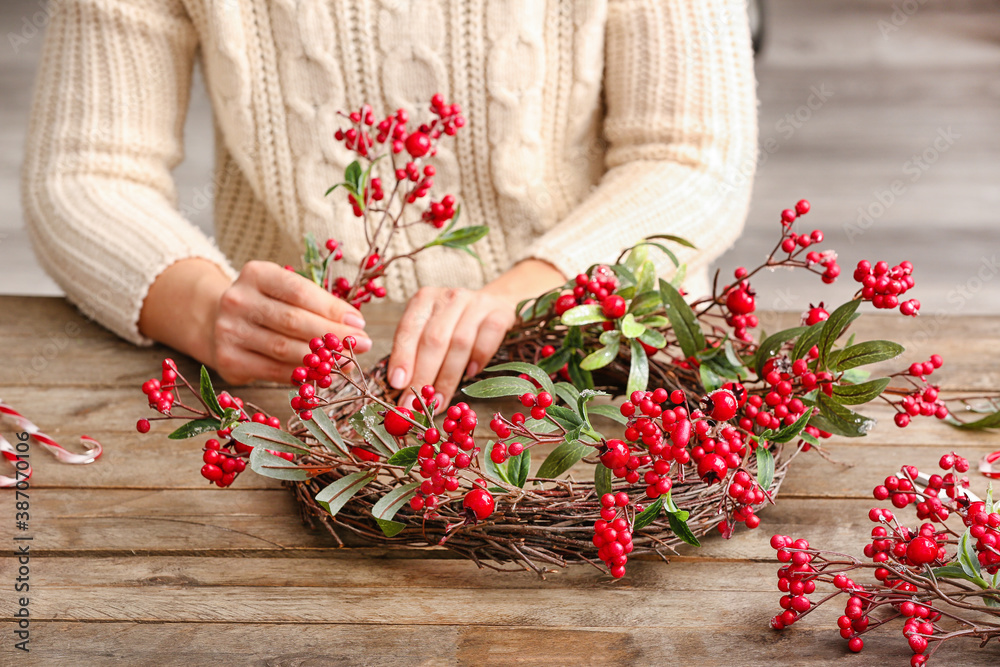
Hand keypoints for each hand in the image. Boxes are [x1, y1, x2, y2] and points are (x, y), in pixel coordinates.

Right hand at [140, 259, 370, 384]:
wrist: (215, 320)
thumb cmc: (267, 303)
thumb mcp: (285, 290)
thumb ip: (316, 303)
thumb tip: (355, 328)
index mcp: (256, 274)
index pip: (300, 292)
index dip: (333, 309)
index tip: (359, 323)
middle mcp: (237, 300)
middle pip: (294, 322)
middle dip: (333, 336)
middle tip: (363, 346)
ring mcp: (228, 331)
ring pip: (284, 350)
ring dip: (321, 361)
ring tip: (348, 363)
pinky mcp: (227, 360)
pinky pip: (273, 371)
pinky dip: (301, 375)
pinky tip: (321, 375)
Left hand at [387, 259, 564, 406]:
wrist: (494, 303)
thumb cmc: (454, 323)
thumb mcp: (430, 327)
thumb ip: (415, 351)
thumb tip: (401, 388)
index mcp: (424, 299)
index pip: (409, 329)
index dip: (402, 357)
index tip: (398, 384)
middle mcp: (450, 298)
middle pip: (434, 339)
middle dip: (424, 375)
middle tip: (416, 403)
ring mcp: (477, 304)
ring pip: (460, 342)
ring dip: (448, 377)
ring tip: (440, 401)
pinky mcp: (500, 313)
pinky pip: (489, 337)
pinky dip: (478, 358)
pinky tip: (470, 374)